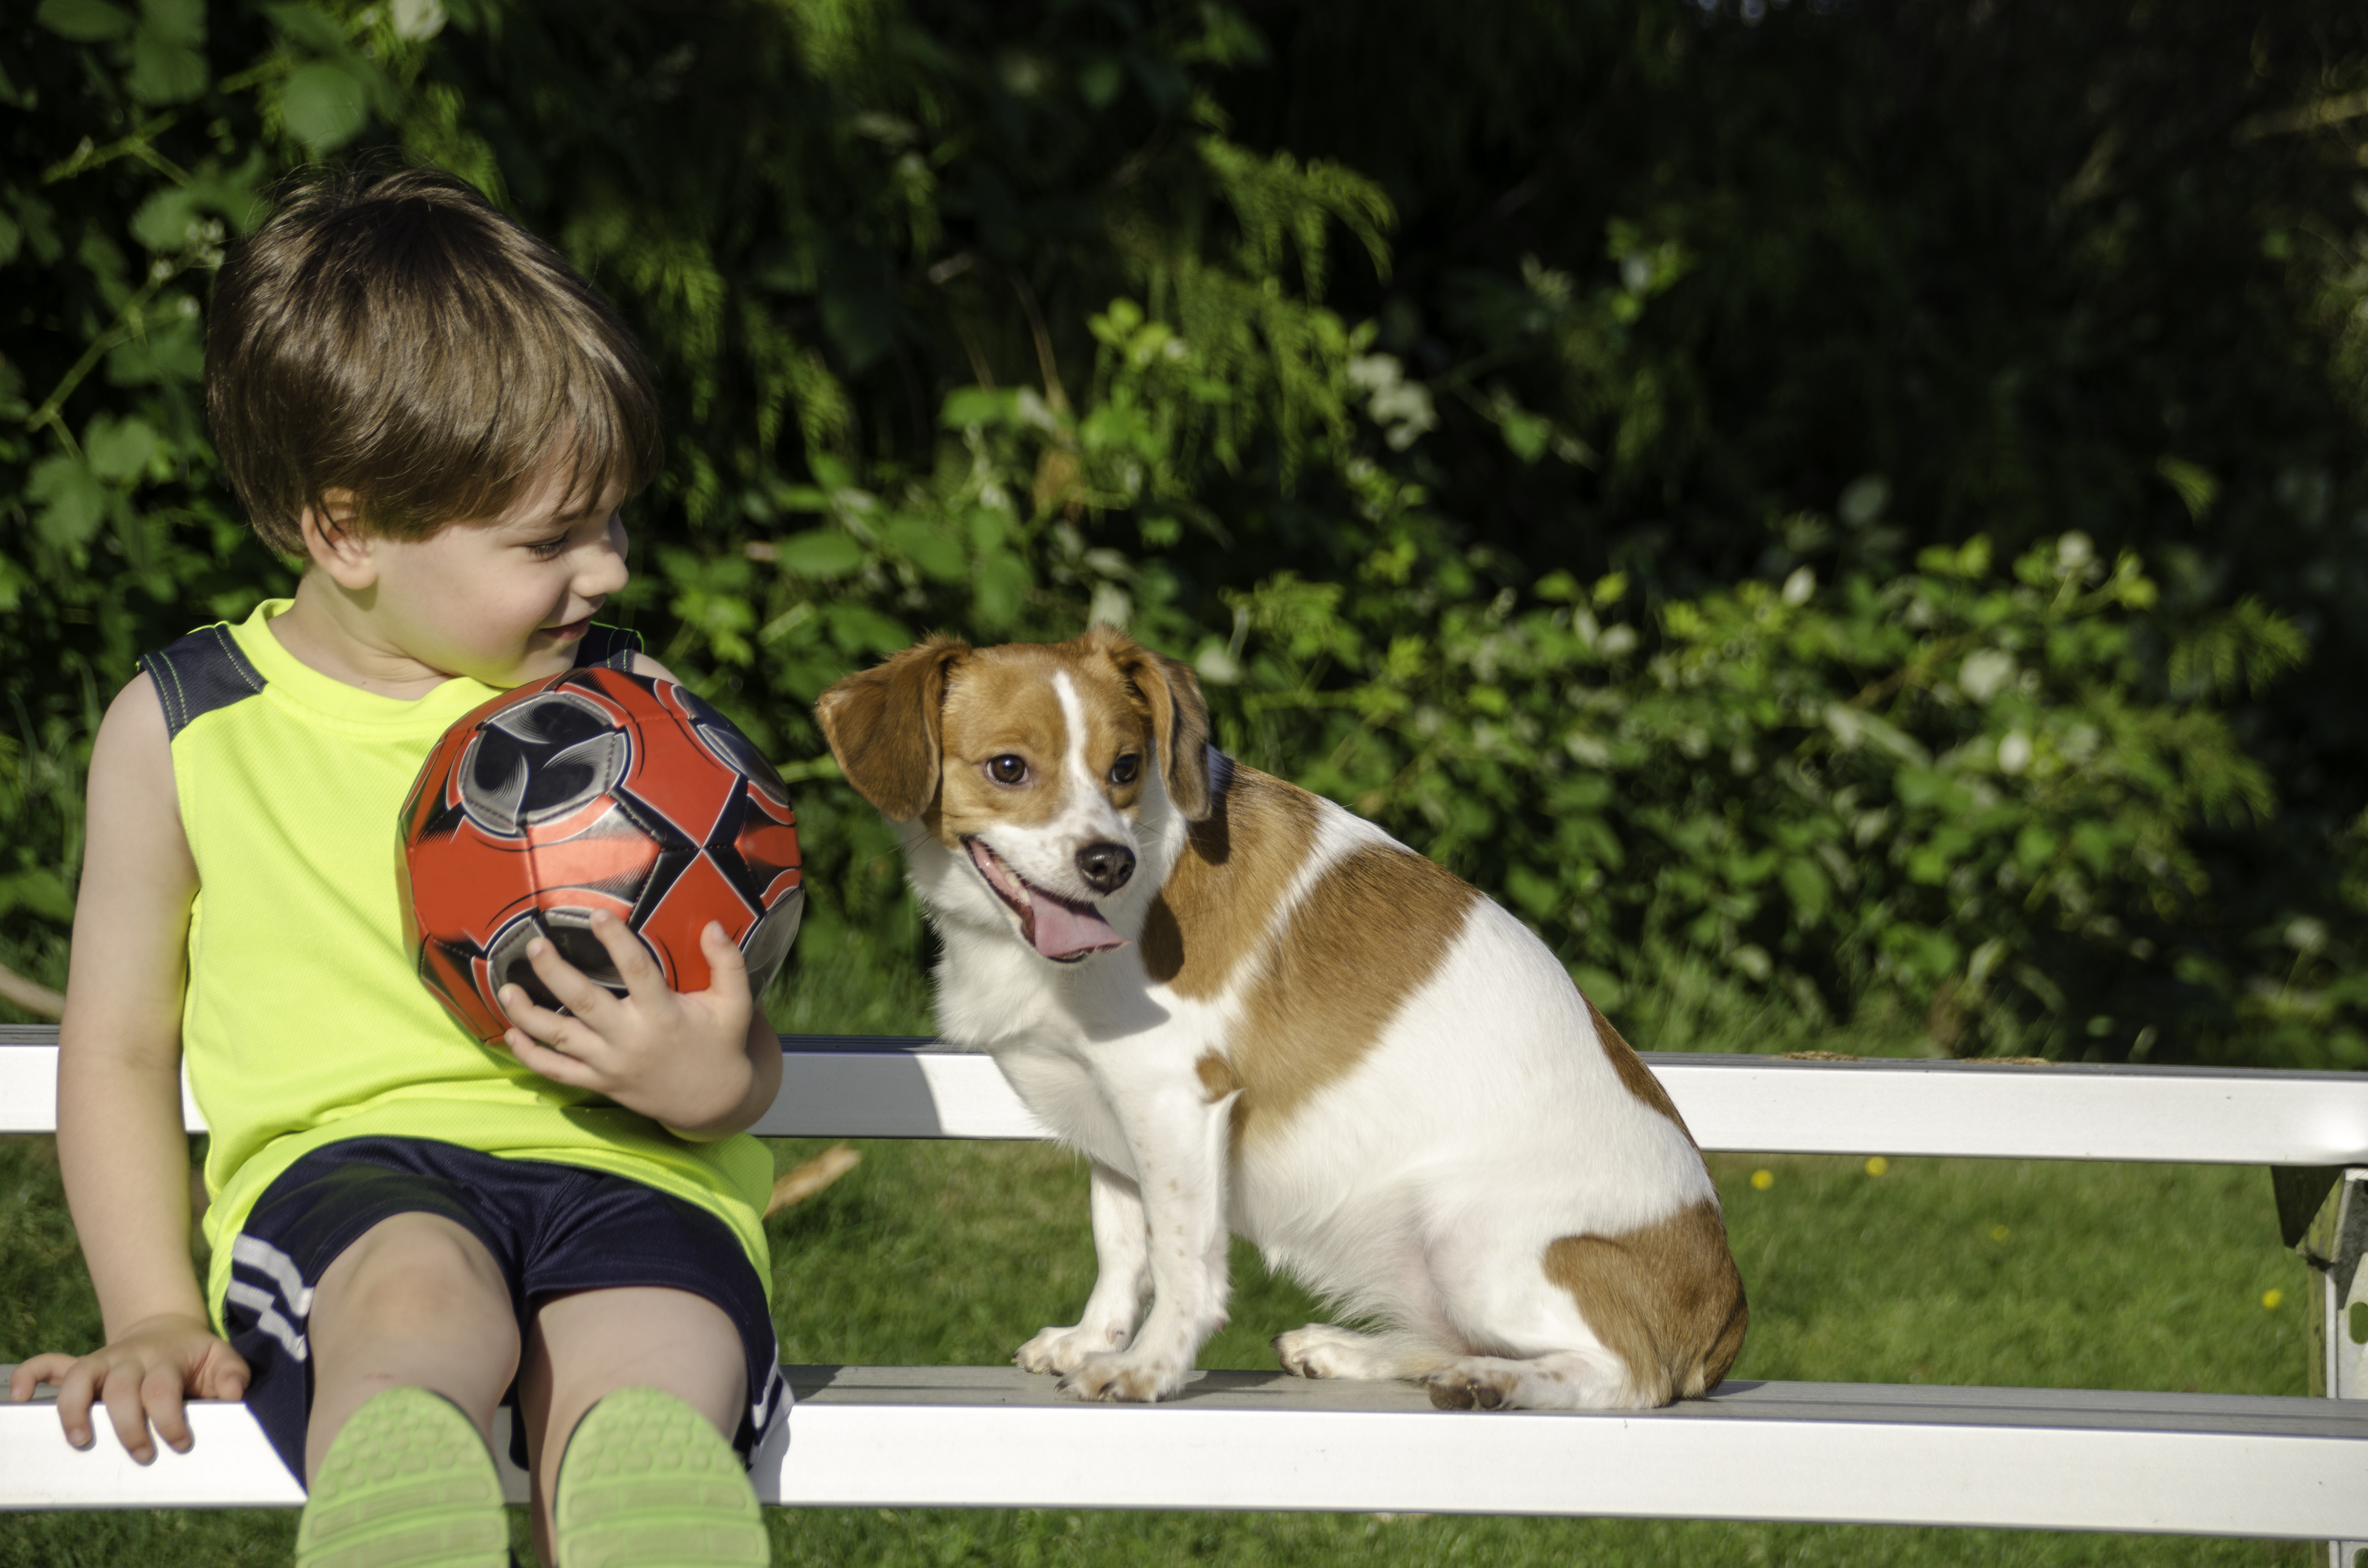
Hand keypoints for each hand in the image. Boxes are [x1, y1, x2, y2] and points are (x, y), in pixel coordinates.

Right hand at [8, 1314, 249, 1462]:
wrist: (167, 1331)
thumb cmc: (195, 1358)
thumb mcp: (220, 1360)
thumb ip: (232, 1375)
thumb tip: (234, 1394)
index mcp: (165, 1359)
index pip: (162, 1388)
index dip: (170, 1419)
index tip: (181, 1444)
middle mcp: (129, 1359)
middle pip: (120, 1389)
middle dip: (129, 1427)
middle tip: (143, 1454)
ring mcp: (102, 1361)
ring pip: (79, 1377)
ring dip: (75, 1409)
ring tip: (82, 1441)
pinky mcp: (82, 1366)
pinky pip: (49, 1364)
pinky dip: (30, 1375)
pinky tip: (20, 1395)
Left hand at [497, 911, 763, 1135]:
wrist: (715, 1103)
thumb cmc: (722, 1045)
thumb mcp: (735, 1004)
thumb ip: (727, 963)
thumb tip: (712, 925)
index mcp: (664, 1014)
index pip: (636, 970)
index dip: (615, 940)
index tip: (596, 915)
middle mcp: (631, 1039)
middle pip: (584, 1002)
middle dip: (555, 973)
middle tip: (535, 946)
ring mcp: (611, 1064)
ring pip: (560, 1038)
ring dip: (529, 1014)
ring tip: (506, 989)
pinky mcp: (601, 1083)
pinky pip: (557, 1072)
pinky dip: (531, 1055)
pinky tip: (511, 1034)